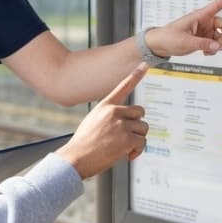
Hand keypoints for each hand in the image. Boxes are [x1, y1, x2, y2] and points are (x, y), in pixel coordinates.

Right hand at [57, 64, 148, 179]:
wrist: (76, 158)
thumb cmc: (83, 144)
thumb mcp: (93, 122)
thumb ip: (109, 117)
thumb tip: (127, 123)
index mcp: (105, 106)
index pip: (123, 87)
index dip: (136, 75)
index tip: (145, 65)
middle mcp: (114, 112)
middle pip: (140, 113)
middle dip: (137, 125)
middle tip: (128, 136)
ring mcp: (121, 125)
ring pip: (143, 129)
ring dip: (137, 140)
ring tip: (123, 148)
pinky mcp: (126, 139)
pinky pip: (142, 143)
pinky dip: (137, 151)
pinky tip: (126, 155)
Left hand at [145, 0, 221, 57]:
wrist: (159, 45)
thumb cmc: (168, 38)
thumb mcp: (185, 41)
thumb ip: (202, 44)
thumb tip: (217, 46)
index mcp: (200, 16)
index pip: (218, 4)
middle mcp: (205, 21)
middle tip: (217, 47)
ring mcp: (205, 31)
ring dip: (219, 45)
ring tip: (207, 51)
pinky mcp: (204, 39)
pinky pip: (216, 44)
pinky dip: (214, 50)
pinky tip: (205, 53)